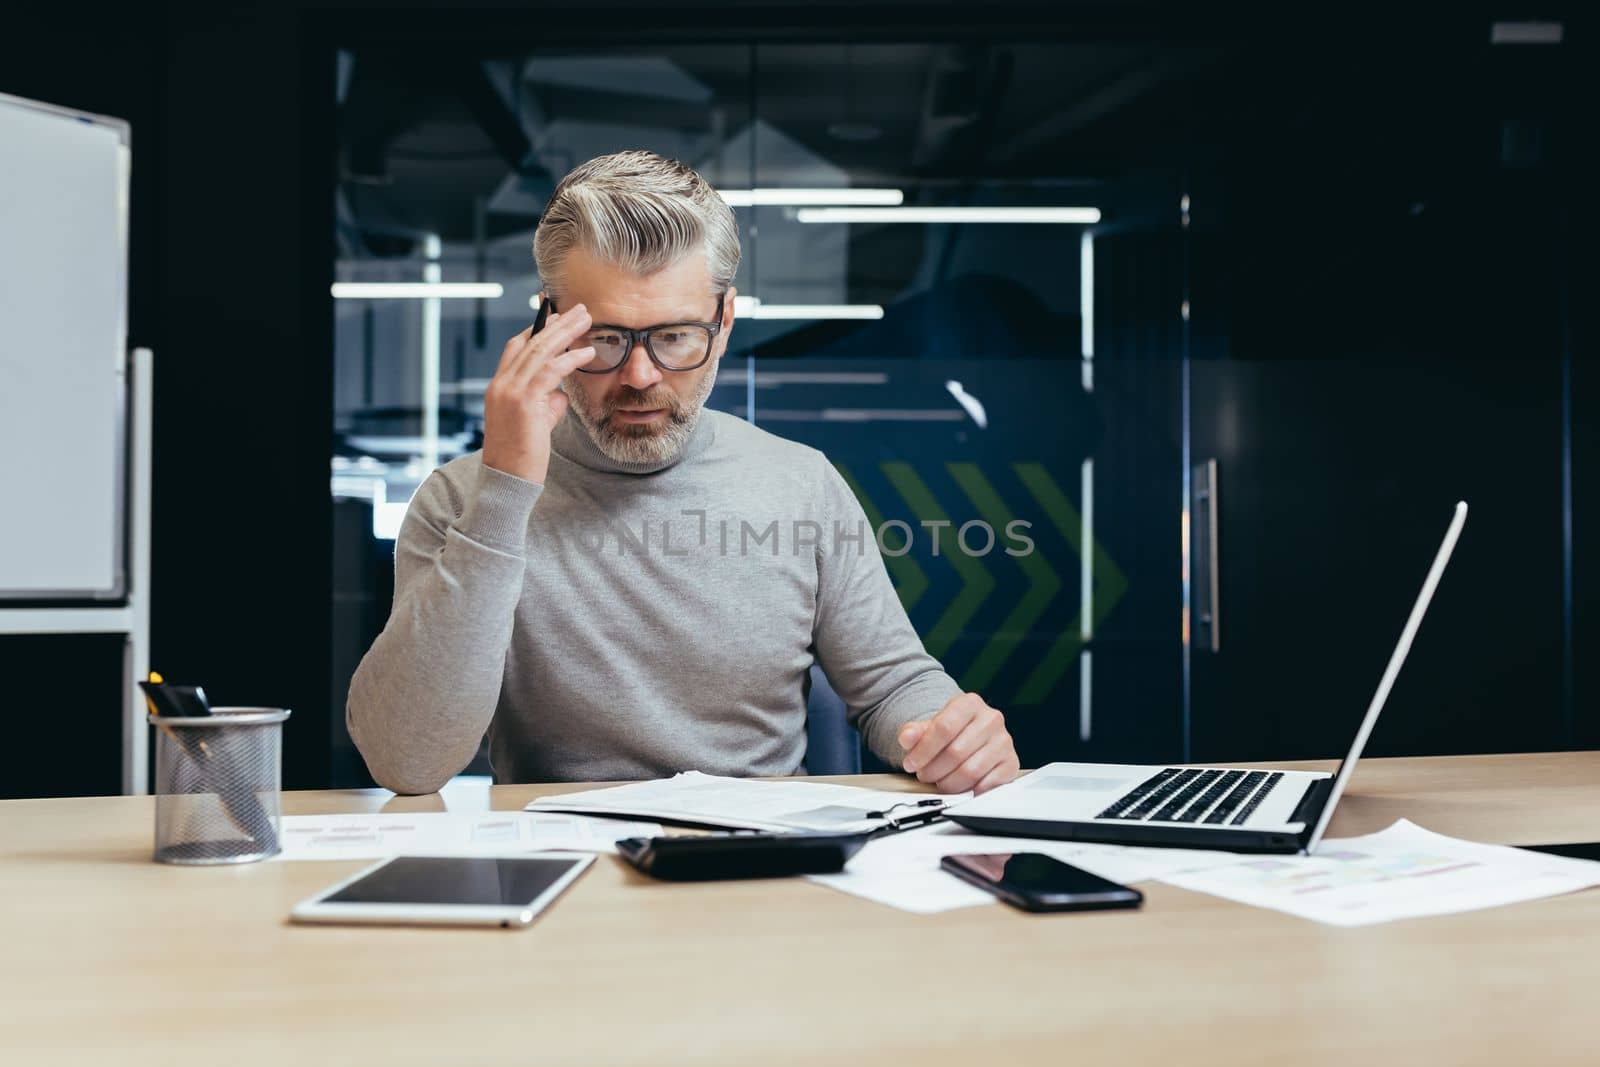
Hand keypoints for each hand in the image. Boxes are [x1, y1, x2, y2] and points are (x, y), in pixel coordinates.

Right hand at [480, 302, 595, 484]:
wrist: (507, 480)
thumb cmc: (522, 456)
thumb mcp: (534, 423)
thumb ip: (546, 403)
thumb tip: (562, 392)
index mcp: (499, 387)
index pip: (516, 347)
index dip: (536, 329)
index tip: (555, 316)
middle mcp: (501, 385)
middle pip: (530, 343)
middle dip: (556, 323)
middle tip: (578, 309)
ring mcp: (510, 392)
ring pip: (540, 351)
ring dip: (566, 333)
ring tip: (586, 319)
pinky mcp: (523, 403)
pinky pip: (551, 372)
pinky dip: (571, 360)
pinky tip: (588, 354)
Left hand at [897, 693, 1018, 794]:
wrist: (971, 735)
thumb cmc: (950, 732)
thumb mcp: (928, 727)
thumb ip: (914, 732)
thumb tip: (906, 737)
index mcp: (970, 703)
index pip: (944, 727)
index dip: (923, 750)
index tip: (910, 764)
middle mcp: (991, 719)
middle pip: (956, 752)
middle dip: (933, 770)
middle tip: (924, 775)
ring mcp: (1004, 742)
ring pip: (970, 771)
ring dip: (948, 783)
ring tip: (939, 781)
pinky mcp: (1011, 764)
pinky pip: (987, 785)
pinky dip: (969, 791)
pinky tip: (959, 786)